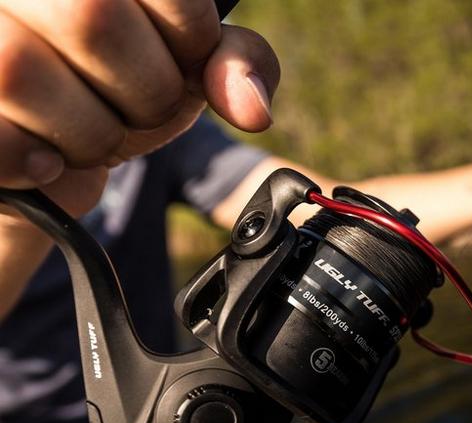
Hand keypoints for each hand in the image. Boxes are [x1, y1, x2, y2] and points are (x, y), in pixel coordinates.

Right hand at [0, 0, 278, 215]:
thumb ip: (233, 63)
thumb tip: (252, 108)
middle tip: (137, 108)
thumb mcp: (181, 66)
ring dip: (90, 131)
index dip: (189, 33)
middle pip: (92, 16)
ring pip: (22, 70)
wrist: (38, 159)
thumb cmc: (112, 93)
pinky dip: (36, 161)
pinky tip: (47, 159)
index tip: (181, 60)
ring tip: (89, 134)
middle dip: (145, 90)